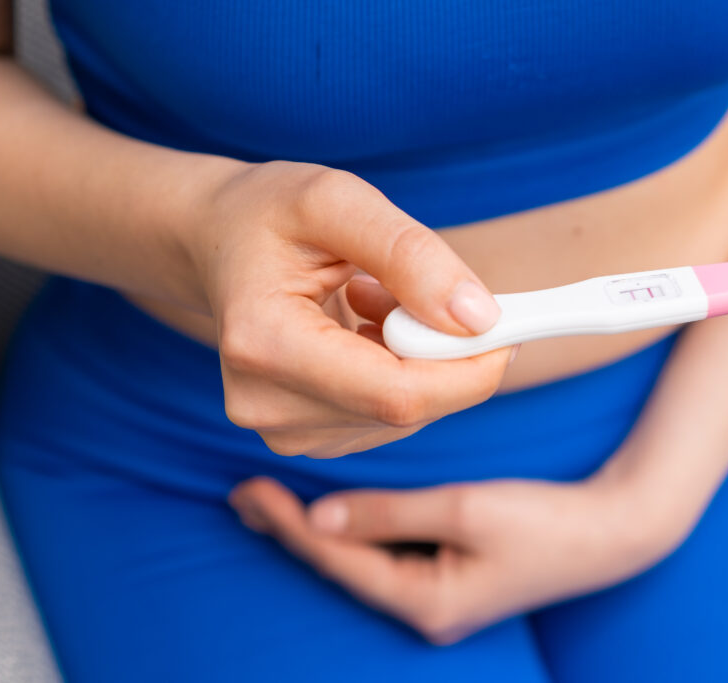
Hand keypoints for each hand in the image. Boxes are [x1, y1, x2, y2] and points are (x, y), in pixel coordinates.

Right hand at [186, 161, 513, 457]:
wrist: (217, 243)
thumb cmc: (270, 214)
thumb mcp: (338, 201)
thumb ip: (411, 255)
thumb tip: (480, 320)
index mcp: (264, 345)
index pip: (398, 395)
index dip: (470, 369)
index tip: (510, 324)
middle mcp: (267, 407)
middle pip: (408, 409)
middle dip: (448, 354)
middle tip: (438, 287)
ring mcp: (283, 430)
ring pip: (407, 416)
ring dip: (420, 357)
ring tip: (375, 296)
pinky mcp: (305, 436)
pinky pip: (391, 418)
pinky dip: (402, 372)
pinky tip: (366, 329)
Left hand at [228, 475, 689, 643]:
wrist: (612, 530)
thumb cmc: (545, 521)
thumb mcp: (464, 510)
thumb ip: (389, 514)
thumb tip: (321, 518)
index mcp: (428, 603)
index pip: (340, 562)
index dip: (290, 527)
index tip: (248, 493)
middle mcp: (427, 611)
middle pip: (343, 570)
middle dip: (293, 532)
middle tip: (242, 496)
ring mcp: (440, 598)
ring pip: (362, 564)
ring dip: (320, 531)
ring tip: (273, 503)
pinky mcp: (451, 580)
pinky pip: (387, 557)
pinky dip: (356, 532)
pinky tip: (333, 515)